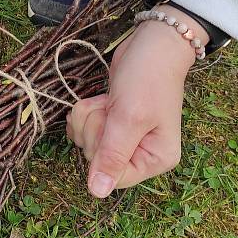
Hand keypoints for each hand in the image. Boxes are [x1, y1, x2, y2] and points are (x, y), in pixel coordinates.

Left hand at [67, 6, 207, 197]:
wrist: (150, 43)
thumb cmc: (147, 78)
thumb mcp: (129, 117)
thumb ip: (112, 155)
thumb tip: (97, 193)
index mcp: (156, 160)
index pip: (115, 178)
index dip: (102, 152)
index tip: (112, 126)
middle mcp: (141, 154)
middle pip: (95, 160)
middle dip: (95, 128)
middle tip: (113, 108)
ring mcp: (124, 139)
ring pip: (85, 142)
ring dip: (88, 117)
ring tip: (109, 101)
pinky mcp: (109, 123)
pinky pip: (81, 130)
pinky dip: (85, 112)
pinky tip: (102, 99)